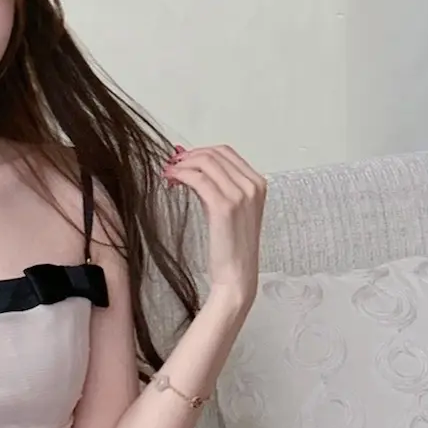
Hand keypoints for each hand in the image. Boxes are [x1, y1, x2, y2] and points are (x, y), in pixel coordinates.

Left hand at [162, 143, 266, 313]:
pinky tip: (172, 181)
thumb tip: (191, 168)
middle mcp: (252, 186)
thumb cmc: (232, 247)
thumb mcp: (230, 209)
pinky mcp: (224, 206)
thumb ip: (217, 186)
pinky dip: (181, 175)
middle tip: (173, 165)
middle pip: (215, 154)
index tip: (184, 159)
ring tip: (169, 174)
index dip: (201, 151)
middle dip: (189, 156)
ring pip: (205, 162)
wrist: (237, 275)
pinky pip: (198, 179)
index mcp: (257, 184)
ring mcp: (240, 195)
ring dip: (183, 164)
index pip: (226, 152)